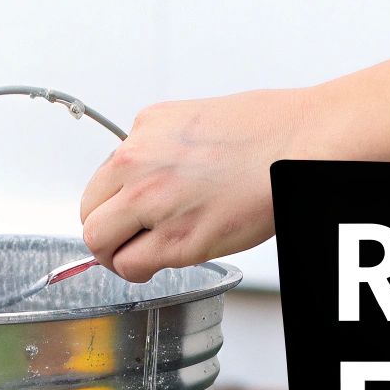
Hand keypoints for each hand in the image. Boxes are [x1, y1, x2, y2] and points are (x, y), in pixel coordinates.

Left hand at [80, 88, 314, 282]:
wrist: (298, 143)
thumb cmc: (265, 129)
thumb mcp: (191, 119)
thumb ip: (159, 147)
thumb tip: (150, 172)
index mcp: (143, 131)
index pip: (100, 180)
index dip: (109, 203)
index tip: (120, 214)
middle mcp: (139, 166)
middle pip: (91, 214)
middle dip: (105, 233)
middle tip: (122, 242)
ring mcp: (156, 205)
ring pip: (103, 246)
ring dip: (118, 256)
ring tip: (138, 257)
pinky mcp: (180, 240)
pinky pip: (136, 266)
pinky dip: (140, 271)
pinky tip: (157, 264)